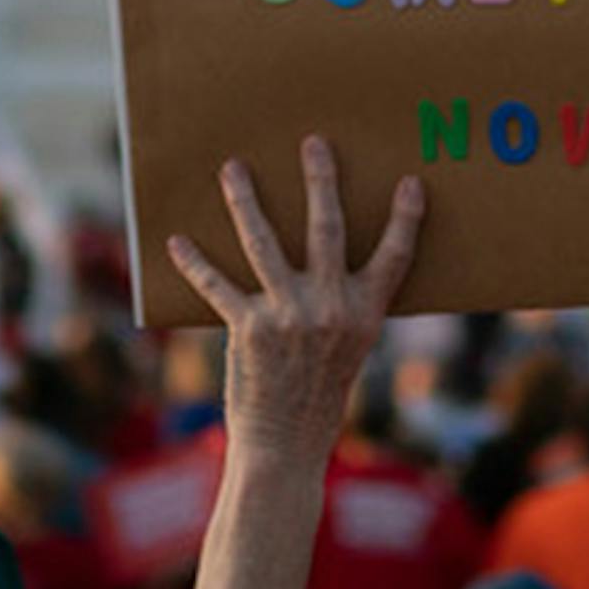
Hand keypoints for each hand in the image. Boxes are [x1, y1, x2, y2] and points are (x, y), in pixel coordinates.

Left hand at [168, 137, 424, 464]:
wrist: (286, 445)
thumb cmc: (316, 399)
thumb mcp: (348, 352)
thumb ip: (344, 309)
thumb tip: (330, 268)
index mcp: (364, 314)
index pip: (394, 256)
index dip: (405, 219)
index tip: (410, 183)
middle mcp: (331, 308)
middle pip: (327, 228)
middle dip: (320, 180)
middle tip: (312, 143)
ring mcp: (289, 314)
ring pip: (264, 241)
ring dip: (245, 200)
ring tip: (233, 169)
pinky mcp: (250, 327)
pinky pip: (217, 284)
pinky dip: (194, 263)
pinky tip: (177, 240)